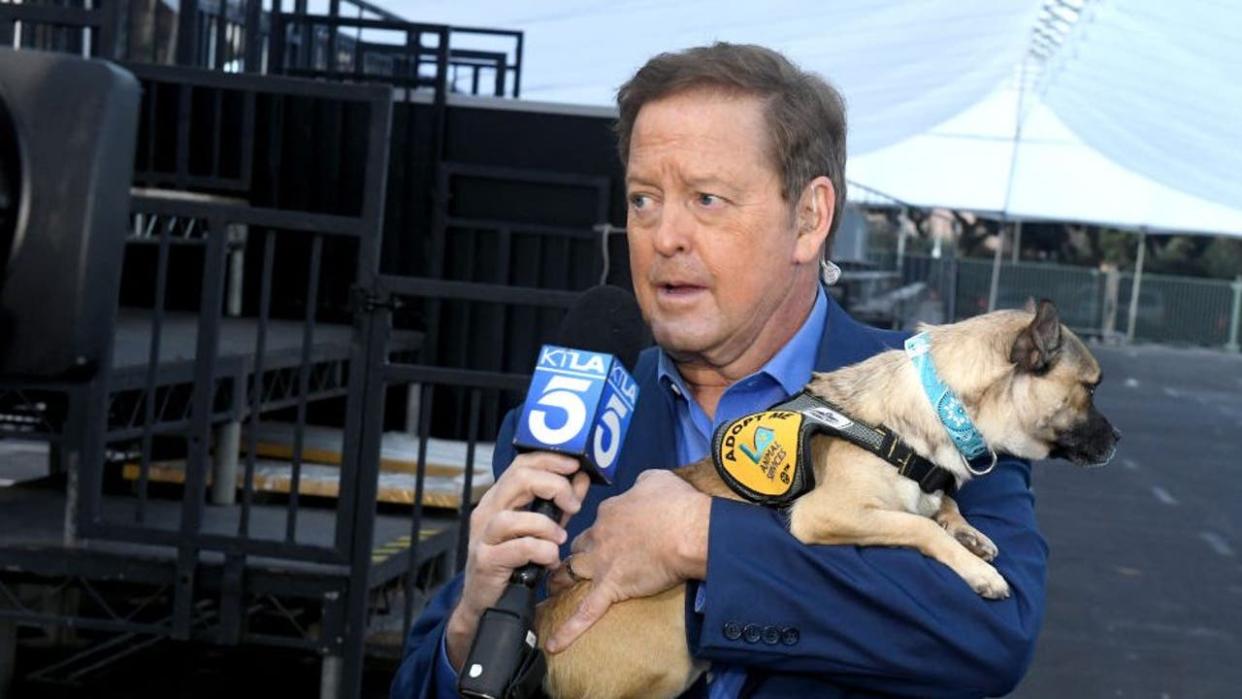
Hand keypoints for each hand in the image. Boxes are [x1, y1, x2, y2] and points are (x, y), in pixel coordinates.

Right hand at [445, 452, 590, 669]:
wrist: (488, 602)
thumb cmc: (516, 561)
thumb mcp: (543, 527)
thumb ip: (561, 503)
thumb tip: (582, 478)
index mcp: (499, 498)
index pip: (521, 464)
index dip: (549, 460)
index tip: (575, 465)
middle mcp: (487, 512)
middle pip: (518, 479)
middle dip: (553, 487)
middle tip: (573, 506)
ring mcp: (483, 536)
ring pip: (511, 517)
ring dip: (545, 526)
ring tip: (559, 538)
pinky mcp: (485, 560)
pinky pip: (517, 548)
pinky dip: (540, 550)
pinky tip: (549, 558)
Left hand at [545, 469, 710, 652]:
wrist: (689, 531)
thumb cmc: (678, 504)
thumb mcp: (657, 480)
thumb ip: (642, 483)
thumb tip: (641, 488)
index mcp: (609, 511)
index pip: (597, 520)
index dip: (602, 527)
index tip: (609, 533)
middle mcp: (600, 536)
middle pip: (578, 545)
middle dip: (574, 552)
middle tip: (570, 558)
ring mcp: (603, 563)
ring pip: (571, 571)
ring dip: (560, 579)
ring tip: (552, 587)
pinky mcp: (612, 587)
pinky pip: (586, 612)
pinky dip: (569, 630)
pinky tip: (554, 644)